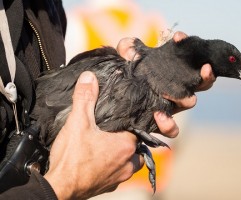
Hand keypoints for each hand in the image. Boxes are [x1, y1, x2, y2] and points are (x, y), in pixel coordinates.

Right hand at [44, 72, 142, 198]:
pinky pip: (118, 174)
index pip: (137, 129)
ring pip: (130, 162)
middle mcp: (128, 163)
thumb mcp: (78, 122)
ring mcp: (119, 178)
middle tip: (114, 131)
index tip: (120, 118)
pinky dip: (113, 167)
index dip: (130, 122)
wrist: (59, 189)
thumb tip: (90, 77)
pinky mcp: (108, 186)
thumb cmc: (71, 158)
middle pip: (136, 146)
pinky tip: (100, 161)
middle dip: (128, 138)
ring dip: (123, 154)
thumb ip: (85, 98)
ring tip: (108, 146)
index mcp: (126, 146)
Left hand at [117, 31, 215, 137]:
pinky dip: (168, 124)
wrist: (116, 105)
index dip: (187, 45)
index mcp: (173, 70)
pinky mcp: (162, 123)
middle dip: (207, 74)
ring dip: (189, 98)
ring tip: (182, 96)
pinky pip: (172, 129)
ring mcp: (172, 105)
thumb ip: (127, 48)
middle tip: (206, 67)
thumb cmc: (127, 77)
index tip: (179, 37)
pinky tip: (158, 115)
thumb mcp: (125, 59)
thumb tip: (129, 50)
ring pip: (191, 102)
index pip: (187, 55)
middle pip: (202, 81)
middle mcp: (177, 87)